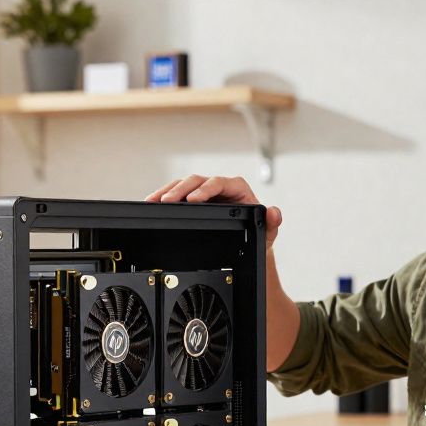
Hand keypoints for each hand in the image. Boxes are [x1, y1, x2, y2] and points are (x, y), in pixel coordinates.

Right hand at [144, 175, 283, 246]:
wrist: (247, 244)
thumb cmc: (258, 234)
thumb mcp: (267, 233)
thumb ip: (272, 223)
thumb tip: (274, 212)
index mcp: (237, 188)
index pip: (219, 183)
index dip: (205, 189)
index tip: (193, 199)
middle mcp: (219, 187)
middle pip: (196, 181)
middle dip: (180, 190)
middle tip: (166, 201)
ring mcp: (204, 193)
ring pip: (183, 185)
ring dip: (166, 192)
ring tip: (153, 200)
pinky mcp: (192, 201)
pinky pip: (177, 195)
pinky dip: (163, 198)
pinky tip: (151, 202)